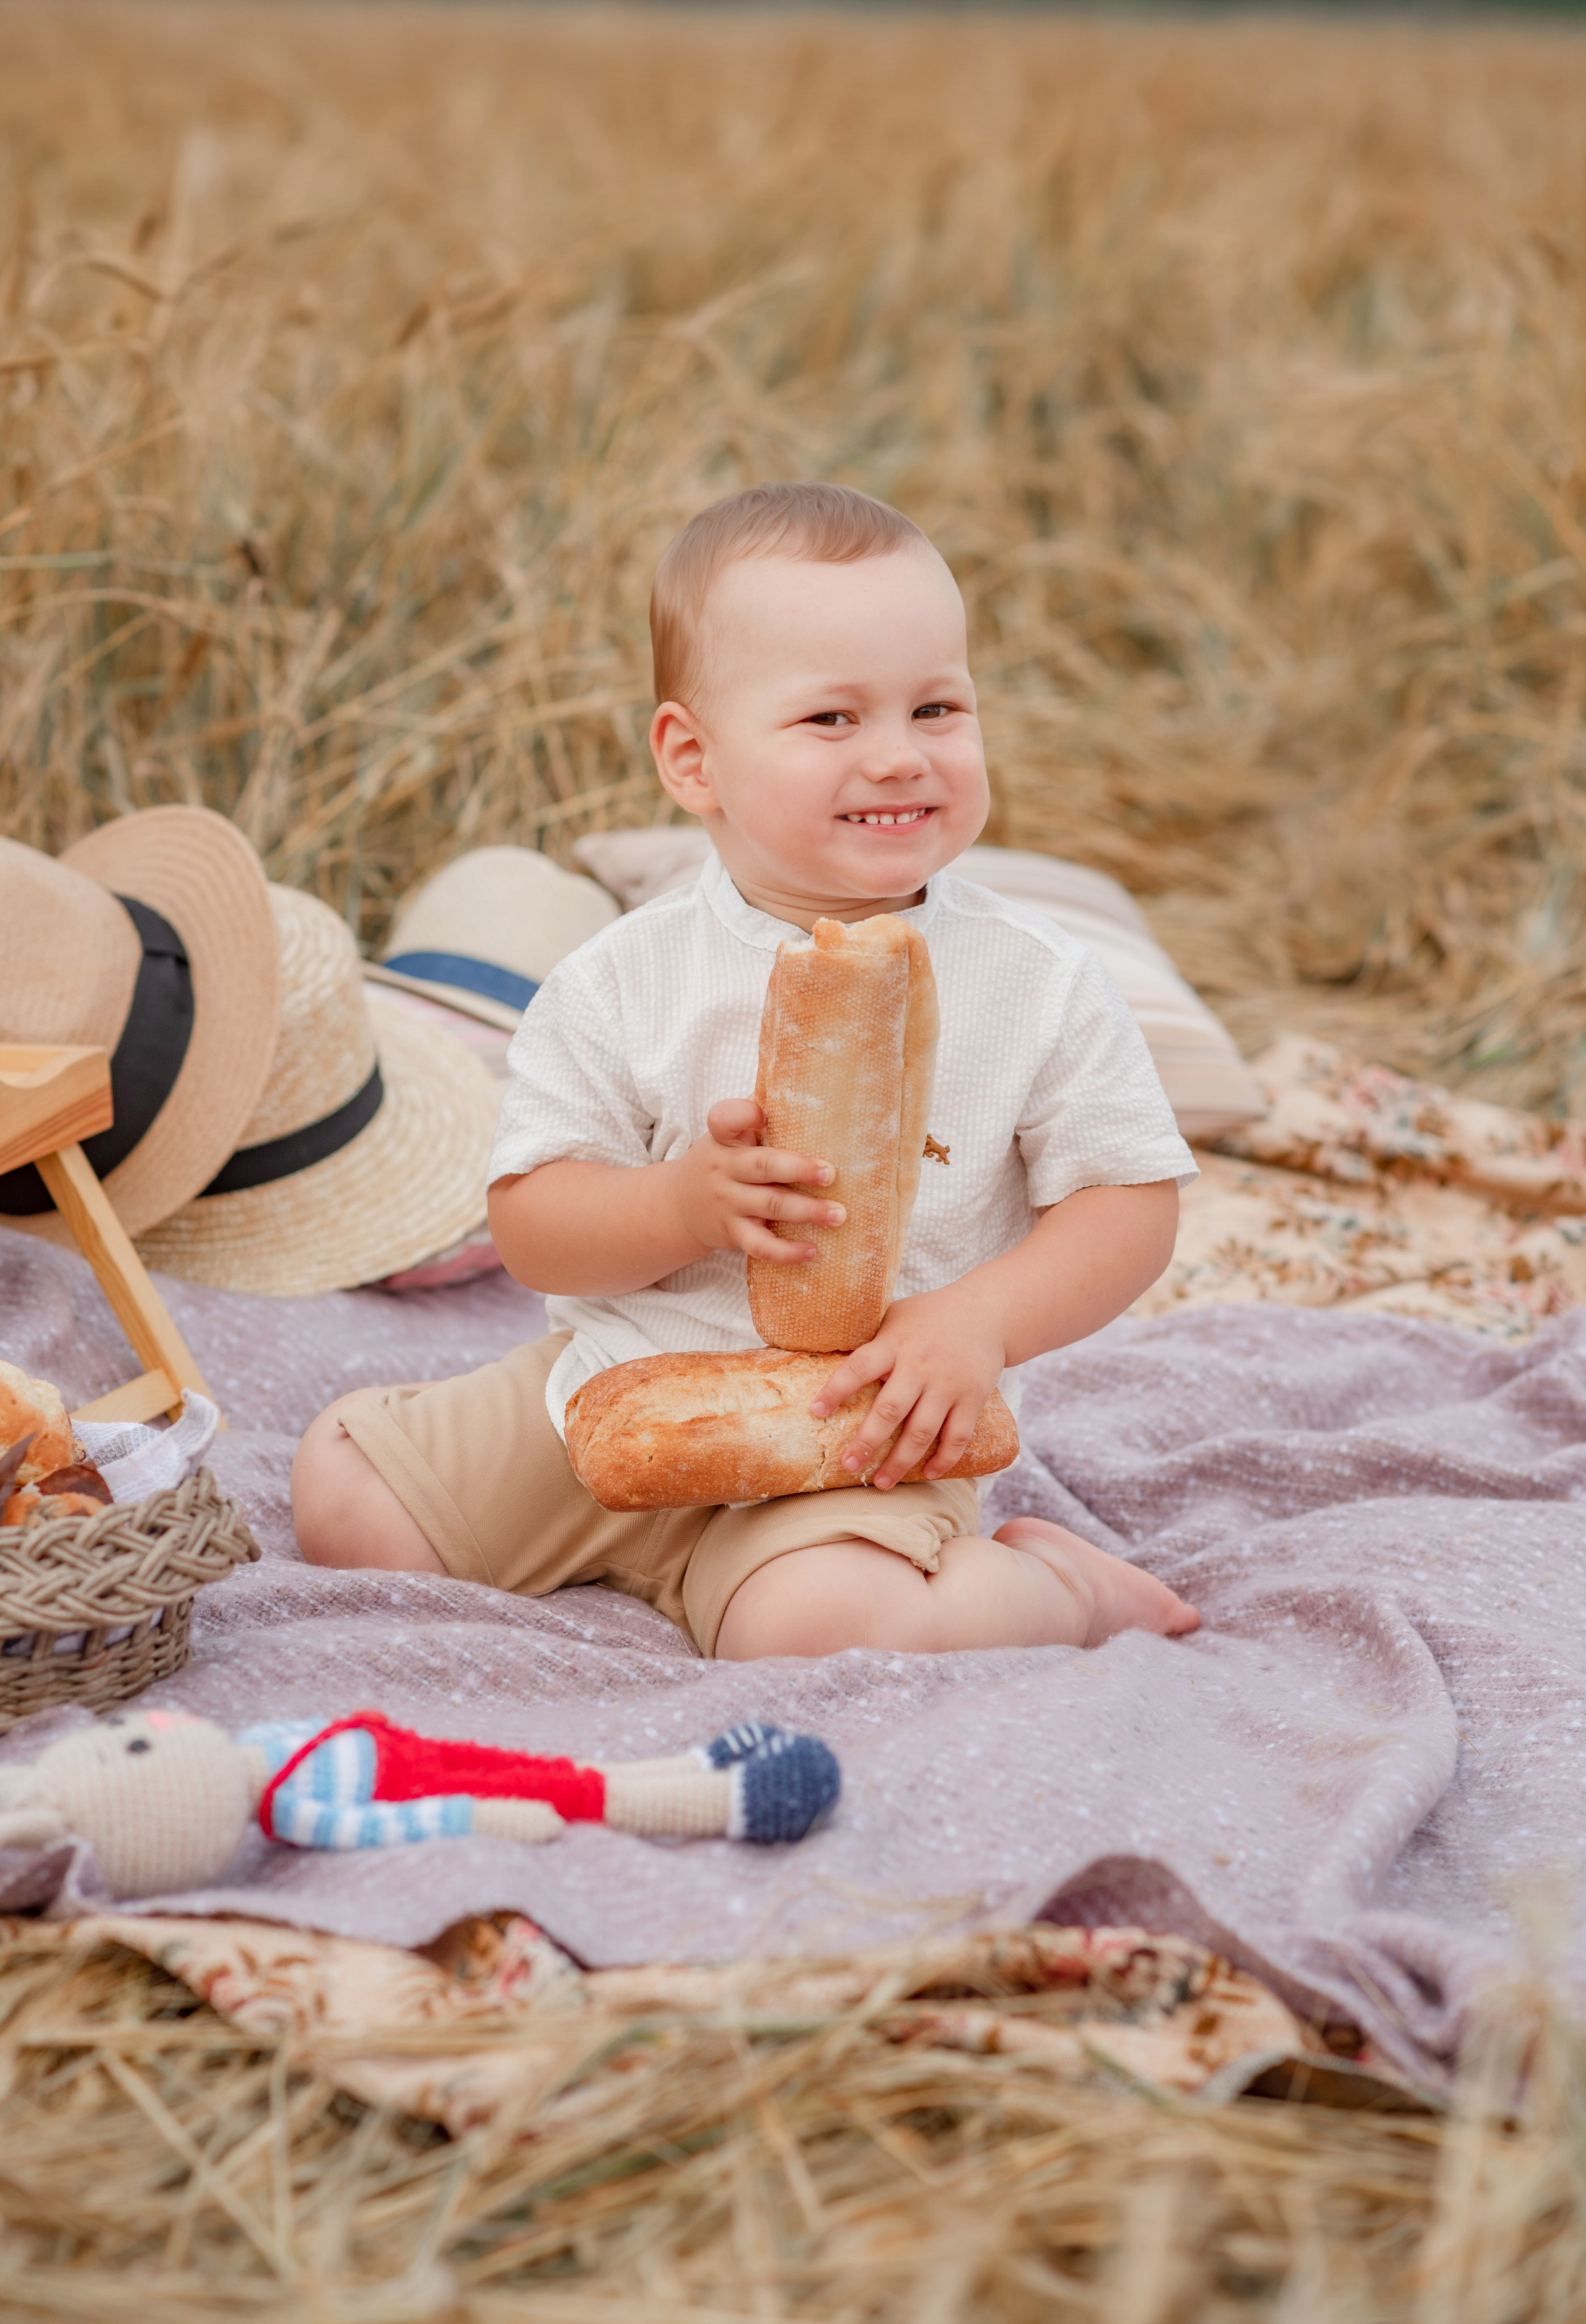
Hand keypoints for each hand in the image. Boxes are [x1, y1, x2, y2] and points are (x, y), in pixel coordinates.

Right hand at [671, 1099, 845, 1264]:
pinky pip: (760, 1246)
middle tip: (832, 1174)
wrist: (678, 1206)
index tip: (764, 1114)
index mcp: (724, 1138)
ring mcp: (728, 1203)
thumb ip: (753, 1118)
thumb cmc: (722, 1163)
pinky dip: (786, 1252)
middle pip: (763, 1166)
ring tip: (839, 1214)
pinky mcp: (732, 1233)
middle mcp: (724, 1169)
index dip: (744, 1114)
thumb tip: (803, 1085)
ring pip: (770, 1206)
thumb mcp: (726, 1137)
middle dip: (799, 1170)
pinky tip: (812, 1250)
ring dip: (808, 1211)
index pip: (726, 1119)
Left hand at [811, 1282, 1005, 1489]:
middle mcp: (920, 1366)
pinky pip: (958, 1436)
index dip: (837, 1389)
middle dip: (867, 1442)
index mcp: (895, 1344)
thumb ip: (870, 1341)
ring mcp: (948, 1385)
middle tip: (848, 1465)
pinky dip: (944, 1459)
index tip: (816, 1411)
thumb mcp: (895, 1317)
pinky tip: (928, 1473)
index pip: (859, 1367)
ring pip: (922, 1431)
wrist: (987, 1312)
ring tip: (881, 1482)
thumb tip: (822, 1360)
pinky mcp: (973, 1398)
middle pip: (890, 1410)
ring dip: (900, 1461)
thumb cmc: (929, 1317)